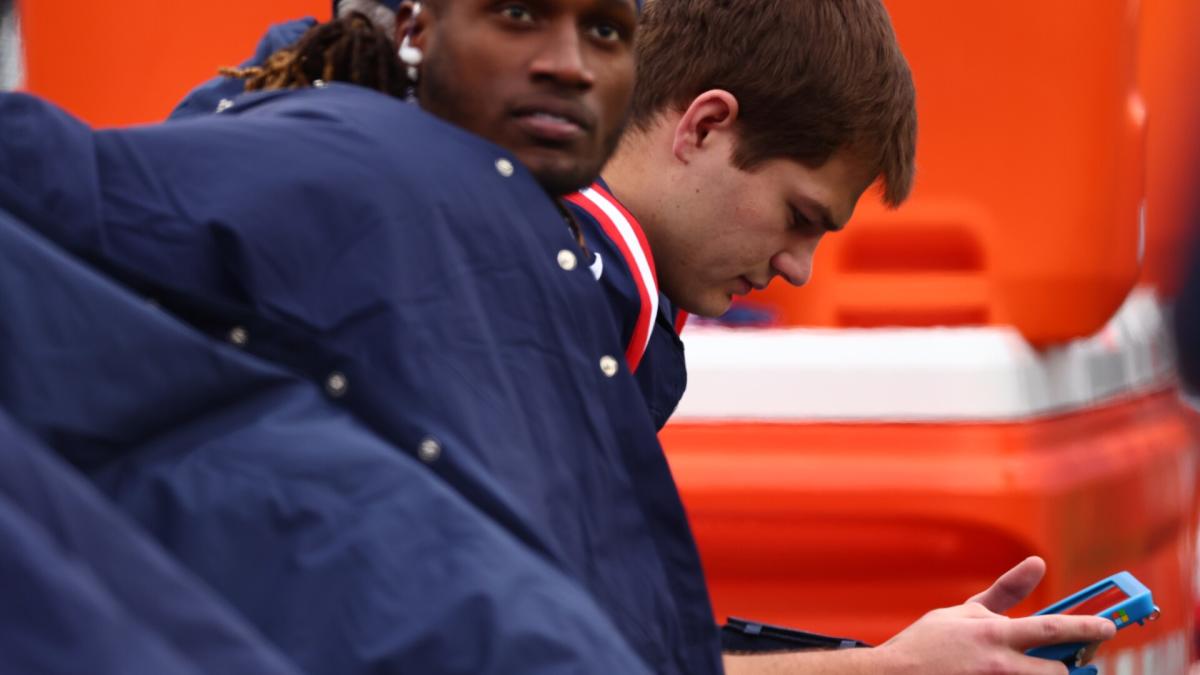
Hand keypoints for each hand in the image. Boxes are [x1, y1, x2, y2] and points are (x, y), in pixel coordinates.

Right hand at [874, 557, 1116, 674]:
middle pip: (1058, 673)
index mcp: (993, 634)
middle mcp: (998, 665)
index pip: (1053, 628)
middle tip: (1053, 664)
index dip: (1087, 627)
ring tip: (1020, 668)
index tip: (1109, 627)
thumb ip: (1005, 591)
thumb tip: (1038, 563)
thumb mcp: (963, 612)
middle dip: (1061, 670)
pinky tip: (994, 674)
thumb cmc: (928, 644)